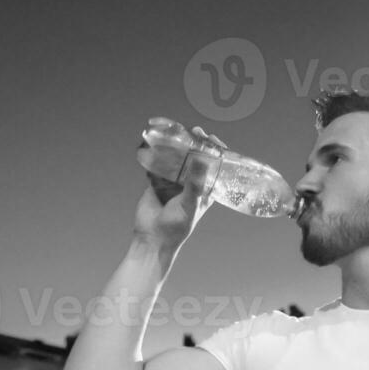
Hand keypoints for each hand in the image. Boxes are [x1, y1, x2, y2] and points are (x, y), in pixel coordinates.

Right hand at [133, 123, 222, 251]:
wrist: (151, 238)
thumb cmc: (176, 227)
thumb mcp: (190, 205)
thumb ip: (196, 183)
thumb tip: (203, 159)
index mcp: (205, 191)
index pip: (216, 167)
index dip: (217, 152)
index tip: (214, 139)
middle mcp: (191, 184)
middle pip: (197, 158)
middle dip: (197, 144)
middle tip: (196, 131)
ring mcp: (174, 182)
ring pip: (178, 159)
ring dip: (178, 145)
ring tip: (179, 131)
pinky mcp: (157, 182)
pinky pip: (159, 164)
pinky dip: (159, 153)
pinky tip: (159, 141)